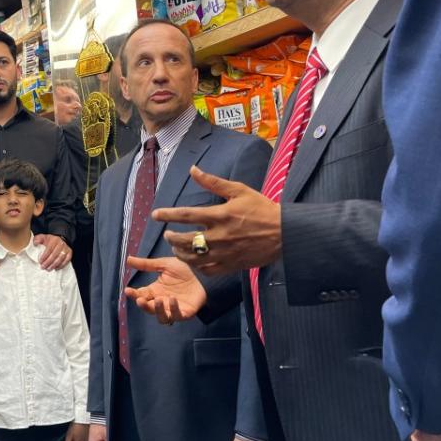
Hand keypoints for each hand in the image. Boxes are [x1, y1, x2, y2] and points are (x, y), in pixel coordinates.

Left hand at [34, 234, 71, 270]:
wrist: (61, 238)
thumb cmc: (51, 240)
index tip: (40, 261)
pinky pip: (66, 260)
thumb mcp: (44, 237)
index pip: (49, 249)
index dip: (44, 256)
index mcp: (54, 240)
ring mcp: (66, 249)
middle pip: (54, 255)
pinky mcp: (70, 253)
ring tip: (48, 269)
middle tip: (43, 267)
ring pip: (60, 259)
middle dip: (48, 262)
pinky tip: (56, 268)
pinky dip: (61, 265)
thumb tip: (35, 243)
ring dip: (54, 265)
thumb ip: (38, 239)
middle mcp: (61, 244)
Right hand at [123, 255, 206, 323]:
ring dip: (157, 311)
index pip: (141, 295)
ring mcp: (174, 308)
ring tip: (157, 300)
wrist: (204, 271)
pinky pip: (177, 315)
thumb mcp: (163, 264)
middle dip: (143, 305)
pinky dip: (173, 310)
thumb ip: (146, 264)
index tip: (128, 290)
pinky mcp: (186, 312)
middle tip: (140, 299)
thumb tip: (128, 259)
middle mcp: (163, 301)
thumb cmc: (184, 268)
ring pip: (162, 317)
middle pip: (149, 308)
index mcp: (156, 290)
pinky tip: (172, 299)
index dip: (134, 294)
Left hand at [153, 166, 281, 275]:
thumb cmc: (262, 208)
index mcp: (220, 215)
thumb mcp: (239, 190)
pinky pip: (208, 270)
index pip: (186, 215)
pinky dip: (197, 267)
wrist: (285, 233)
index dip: (167, 215)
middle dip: (171, 238)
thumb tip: (193, 169)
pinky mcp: (232, 265)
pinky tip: (194, 261)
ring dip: (180, 253)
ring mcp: (225, 253)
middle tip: (167, 234)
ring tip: (176, 248)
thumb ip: (213, 182)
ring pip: (194, 258)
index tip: (155, 215)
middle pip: (186, 240)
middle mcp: (220, 236)